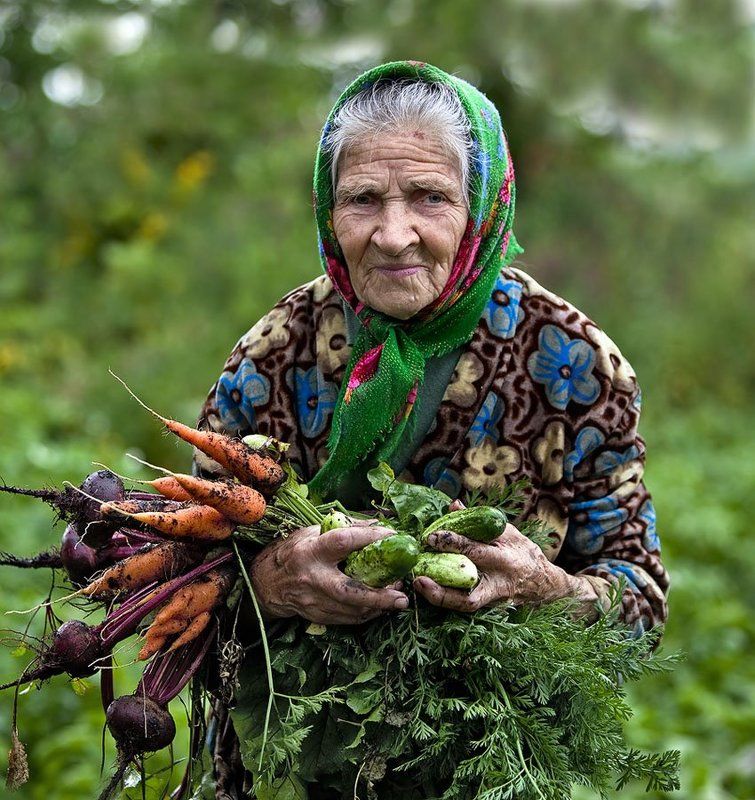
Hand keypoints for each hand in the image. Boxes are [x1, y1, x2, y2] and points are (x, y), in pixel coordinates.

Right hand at [249, 522, 408, 624]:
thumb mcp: (311, 532)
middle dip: (379, 594)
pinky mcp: (317, 616)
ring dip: (379, 605)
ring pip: (352, 610)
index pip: (343, 542)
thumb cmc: (292, 552)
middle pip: (349, 590)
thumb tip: (375, 525)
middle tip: (402, 593)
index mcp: (310, 551)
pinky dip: (367, 613)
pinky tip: (380, 606)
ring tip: (398, 598)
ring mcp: (314, 601)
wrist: (266, 583)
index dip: (369, 538)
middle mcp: (312, 578)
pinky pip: (348, 619)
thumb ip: (342, 529)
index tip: (392, 535)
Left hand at [413, 523, 600, 617]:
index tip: (430, 537)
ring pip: (466, 604)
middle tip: (418, 571)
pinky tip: (427, 589)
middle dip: (442, 579)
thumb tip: (453, 504)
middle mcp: (500, 581)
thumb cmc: (523, 552)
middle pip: (469, 584)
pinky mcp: (489, 607)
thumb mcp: (507, 531)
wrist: (544, 584)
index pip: (475, 549)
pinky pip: (465, 605)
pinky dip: (446, 599)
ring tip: (419, 585)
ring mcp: (494, 597)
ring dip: (440, 597)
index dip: (452, 542)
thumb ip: (479, 520)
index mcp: (506, 557)